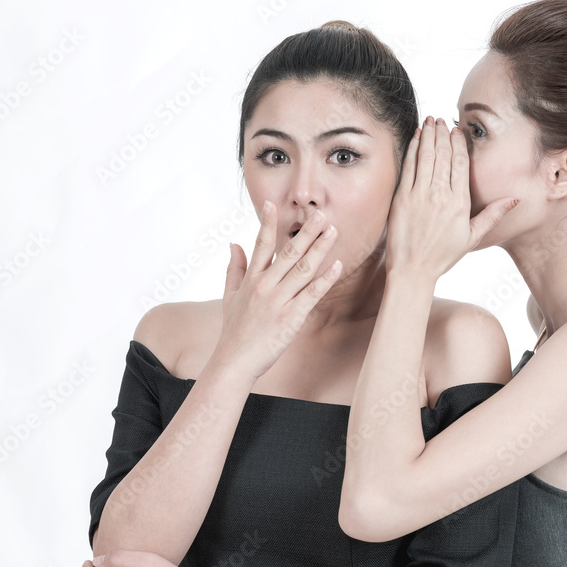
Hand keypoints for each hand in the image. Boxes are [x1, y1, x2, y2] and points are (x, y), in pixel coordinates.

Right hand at [214, 202, 341, 378]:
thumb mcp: (229, 296)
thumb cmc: (234, 331)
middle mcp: (264, 287)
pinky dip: (325, 279)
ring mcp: (278, 301)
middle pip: (288, 253)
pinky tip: (337, 265)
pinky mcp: (291, 317)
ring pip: (303, 269)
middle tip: (320, 214)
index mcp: (250, 280)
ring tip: (333, 232)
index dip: (267, 224)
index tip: (272, 204)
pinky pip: (312, 294)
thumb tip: (233, 242)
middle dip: (306, 232)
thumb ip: (234, 268)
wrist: (234, 362)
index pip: (260, 245)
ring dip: (320, 249)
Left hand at [386, 116, 517, 283]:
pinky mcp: (402, 198)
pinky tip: (415, 138)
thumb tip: (514, 200)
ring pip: (426, 157)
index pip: (460, 164)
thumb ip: (492, 215)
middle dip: (442, 134)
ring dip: (428, 136)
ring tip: (430, 121)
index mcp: (459, 203)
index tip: (456, 131)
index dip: (458, 144)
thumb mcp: (472, 237)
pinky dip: (412, 149)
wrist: (413, 270)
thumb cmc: (442, 256)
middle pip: (443, 156)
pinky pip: (409, 167)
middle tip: (441, 119)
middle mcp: (440, 196)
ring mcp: (419, 195)